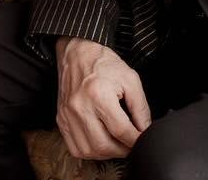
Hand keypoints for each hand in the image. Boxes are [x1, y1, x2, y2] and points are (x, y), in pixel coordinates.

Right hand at [55, 36, 151, 158]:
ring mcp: (68, 115)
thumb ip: (140, 107)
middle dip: (122, 150)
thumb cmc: (103, 64)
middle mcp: (80, 107)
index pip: (121, 130)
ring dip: (107, 153)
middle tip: (131, 145)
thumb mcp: (130, 79)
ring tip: (117, 145)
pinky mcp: (61, 120)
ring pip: (88, 151)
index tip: (143, 141)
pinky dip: (90, 151)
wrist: (77, 54)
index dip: (135, 140)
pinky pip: (75, 148)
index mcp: (98, 94)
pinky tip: (100, 143)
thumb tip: (145, 130)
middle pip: (103, 145)